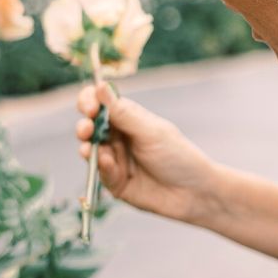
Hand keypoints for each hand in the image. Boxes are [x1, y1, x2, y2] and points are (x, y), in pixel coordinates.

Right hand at [75, 82, 217, 223]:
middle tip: (86, 130)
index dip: (89, 101)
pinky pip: (101, 173)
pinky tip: (109, 163)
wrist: (194, 192)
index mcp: (127, 118)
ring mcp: (116, 160)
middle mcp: (118, 137)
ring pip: (90, 150)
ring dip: (87, 147)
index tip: (88, 106)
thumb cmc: (178, 156)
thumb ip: (123, 113)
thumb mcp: (150, 132)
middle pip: (90, 127)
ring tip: (90, 149)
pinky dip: (103, 167)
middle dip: (84, 127)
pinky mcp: (115, 182)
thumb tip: (101, 85)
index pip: (100, 103)